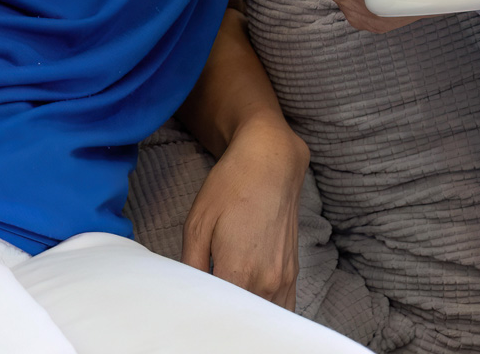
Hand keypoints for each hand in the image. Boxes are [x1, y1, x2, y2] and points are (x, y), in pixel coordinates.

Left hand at [180, 118, 309, 310]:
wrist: (271, 160)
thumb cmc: (232, 186)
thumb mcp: (197, 223)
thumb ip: (191, 268)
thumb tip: (188, 296)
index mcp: (239, 272)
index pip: (218, 315)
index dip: (203, 314)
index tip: (193, 309)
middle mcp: (266, 281)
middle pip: (241, 319)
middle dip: (223, 316)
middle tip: (206, 304)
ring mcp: (283, 278)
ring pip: (263, 318)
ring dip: (246, 317)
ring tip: (227, 307)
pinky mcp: (292, 272)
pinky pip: (282, 309)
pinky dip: (267, 315)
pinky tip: (252, 309)